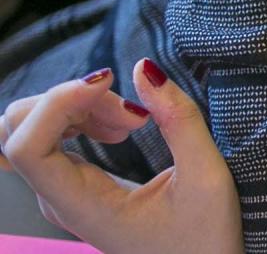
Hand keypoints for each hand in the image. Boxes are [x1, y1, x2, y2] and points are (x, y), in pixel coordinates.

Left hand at [0, 59, 241, 253]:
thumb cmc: (207, 237)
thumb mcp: (207, 178)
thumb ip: (179, 121)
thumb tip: (146, 70)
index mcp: (81, 208)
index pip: (26, 147)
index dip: (56, 103)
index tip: (110, 83)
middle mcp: (58, 200)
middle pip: (19, 128)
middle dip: (70, 100)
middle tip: (134, 112)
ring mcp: (60, 192)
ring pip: (30, 126)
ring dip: (76, 105)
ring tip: (134, 119)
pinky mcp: (72, 183)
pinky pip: (49, 135)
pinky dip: (80, 115)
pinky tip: (122, 126)